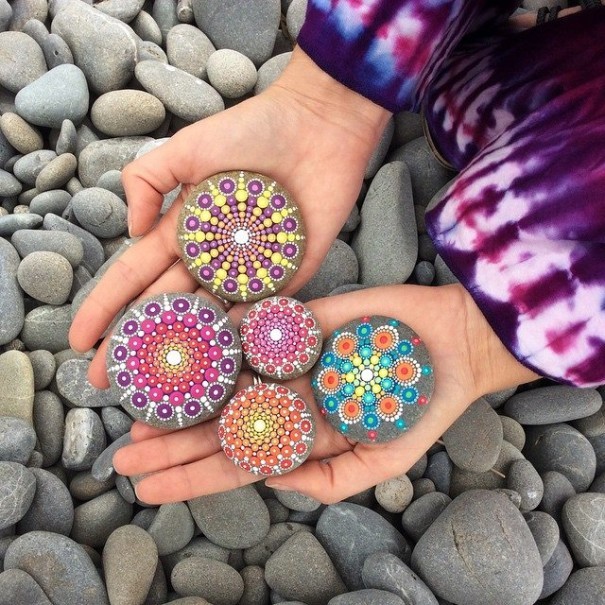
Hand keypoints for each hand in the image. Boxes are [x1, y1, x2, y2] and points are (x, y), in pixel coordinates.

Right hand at [68, 47, 390, 386]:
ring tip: (158, 389)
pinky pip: (259, 315)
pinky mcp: (287, 277)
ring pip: (208, 320)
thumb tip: (131, 231)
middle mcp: (211, 258)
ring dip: (183, 353)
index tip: (79, 340)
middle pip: (166, 308)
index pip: (135, 275)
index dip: (105, 307)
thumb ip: (145, 181)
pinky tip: (215, 370)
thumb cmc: (253, 131)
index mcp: (183, 229)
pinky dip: (238, 341)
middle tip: (108, 382)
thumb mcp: (186, 147)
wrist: (319, 128)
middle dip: (135, 345)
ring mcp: (248, 272)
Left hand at [113, 284, 537, 503]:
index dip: (192, 476)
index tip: (147, 487)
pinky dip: (215, 333)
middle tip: (124, 454)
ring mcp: (288, 357)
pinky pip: (249, 325)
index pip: (237, 460)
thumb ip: (331, 481)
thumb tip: (272, 481)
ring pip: (225, 378)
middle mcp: (288, 396)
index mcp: (303, 434)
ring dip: (184, 394)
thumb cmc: (423, 405)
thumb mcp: (384, 461)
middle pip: (219, 423)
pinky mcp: (296, 318)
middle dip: (173, 442)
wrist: (453, 342)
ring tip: (138, 409)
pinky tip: (177, 342)